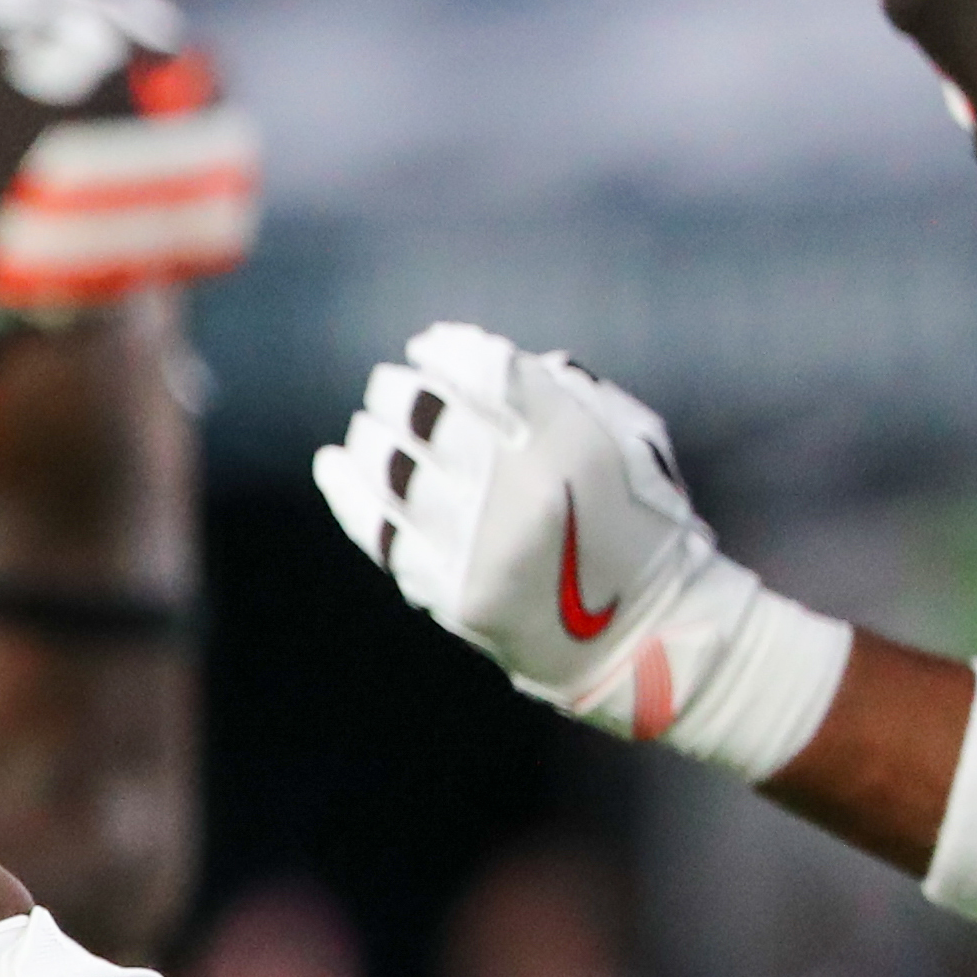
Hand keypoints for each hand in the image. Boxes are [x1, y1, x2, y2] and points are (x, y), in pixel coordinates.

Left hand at [311, 322, 845, 780]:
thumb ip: (556, 392)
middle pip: (428, 418)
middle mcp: (517, 491)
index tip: (429, 346)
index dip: (447, 351)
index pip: (485, 374)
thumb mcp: (624, 439)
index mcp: (569, 446)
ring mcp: (479, 547)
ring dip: (372, 436)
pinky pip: (378, 530)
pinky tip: (334, 463)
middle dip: (400, 391)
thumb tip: (470, 353)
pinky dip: (347, 489)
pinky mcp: (450, 592)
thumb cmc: (636, 522)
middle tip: (392, 384)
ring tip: (370, 423)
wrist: (643, 631)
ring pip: (393, 471)